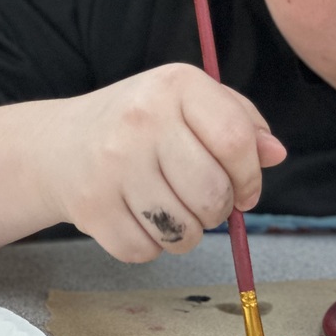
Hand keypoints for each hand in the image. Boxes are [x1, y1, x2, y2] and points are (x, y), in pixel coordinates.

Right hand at [35, 64, 285, 262]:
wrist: (59, 145)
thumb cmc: (142, 124)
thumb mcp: (190, 103)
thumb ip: (239, 121)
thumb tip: (275, 153)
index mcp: (175, 85)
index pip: (235, 139)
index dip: (251, 176)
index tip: (246, 191)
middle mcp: (141, 119)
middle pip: (213, 192)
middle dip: (220, 210)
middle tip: (206, 203)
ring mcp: (112, 164)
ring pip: (184, 231)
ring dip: (188, 232)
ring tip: (173, 210)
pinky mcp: (91, 206)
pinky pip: (147, 250)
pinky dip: (153, 246)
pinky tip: (141, 219)